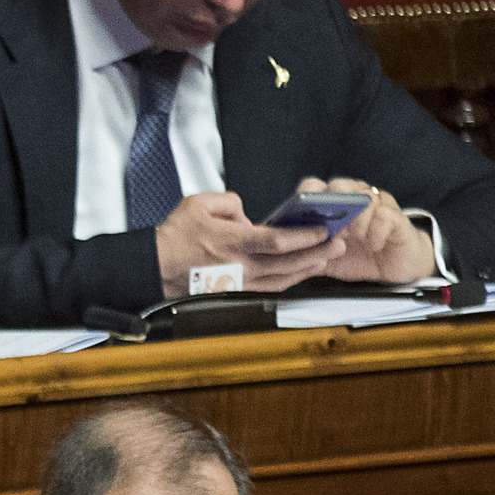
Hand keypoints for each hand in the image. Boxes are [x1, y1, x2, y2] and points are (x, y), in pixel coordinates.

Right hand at [153, 190, 330, 297]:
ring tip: (327, 257)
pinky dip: (290, 280)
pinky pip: (271, 288)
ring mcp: (239, 282)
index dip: (304, 236)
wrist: (155, 268)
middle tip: (339, 244)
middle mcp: (240, 266)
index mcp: (232, 242)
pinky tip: (302, 272)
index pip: (276, 241)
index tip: (324, 230)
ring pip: (282, 279)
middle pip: (287, 263)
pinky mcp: (237, 291)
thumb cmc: (175, 236)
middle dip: (316, 253)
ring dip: (308, 269)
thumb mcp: (199, 203)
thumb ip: (231, 203)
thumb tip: (248, 215)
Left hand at [299, 176, 436, 282]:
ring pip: (364, 198)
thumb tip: (286, 255)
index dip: (307, 195)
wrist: (396, 267)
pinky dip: (375, 232)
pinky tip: (373, 245)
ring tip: (355, 238)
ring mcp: (378, 205)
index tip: (303, 211)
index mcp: (337, 204)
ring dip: (355, 221)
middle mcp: (357, 198)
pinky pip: (384, 216)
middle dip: (332, 203)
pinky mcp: (396, 218)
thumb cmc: (363, 257)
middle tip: (332, 227)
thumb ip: (311, 254)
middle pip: (340, 185)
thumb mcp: (329, 259)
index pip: (316, 186)